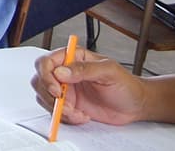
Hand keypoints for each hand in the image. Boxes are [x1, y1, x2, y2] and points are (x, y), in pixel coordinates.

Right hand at [32, 48, 147, 125]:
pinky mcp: (68, 105)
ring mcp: (65, 89)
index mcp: (72, 57)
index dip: (47, 76)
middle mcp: (65, 72)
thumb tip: (61, 71)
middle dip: (50, 96)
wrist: (135, 105)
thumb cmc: (126, 84)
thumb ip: (84, 69)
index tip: (57, 90)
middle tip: (67, 105)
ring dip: (58, 109)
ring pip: (44, 97)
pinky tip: (82, 116)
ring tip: (77, 112)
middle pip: (40, 80)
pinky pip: (55, 111)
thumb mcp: (109, 71)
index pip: (46, 62)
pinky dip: (65, 117)